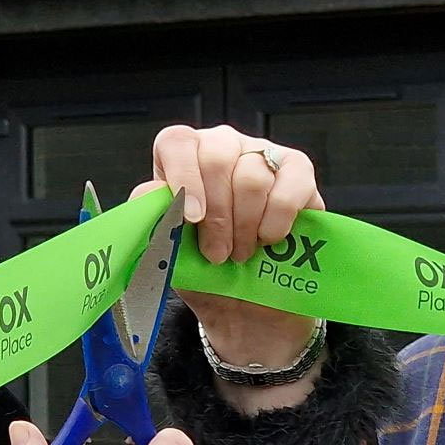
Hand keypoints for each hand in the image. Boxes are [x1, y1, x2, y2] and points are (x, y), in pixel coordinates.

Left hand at [133, 125, 322, 370]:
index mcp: (183, 159)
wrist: (247, 302)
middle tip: (217, 255)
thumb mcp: (173, 253)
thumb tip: (147, 200)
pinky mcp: (297, 171)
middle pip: (215, 157)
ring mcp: (261, 153)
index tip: (191, 219)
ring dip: (245, 225)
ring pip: (252, 176)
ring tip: (242, 255)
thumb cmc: (205, 269)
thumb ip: (155, 224)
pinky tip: (269, 240)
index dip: (183, 177)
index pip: (177, 143)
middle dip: (217, 215)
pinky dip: (276, 220)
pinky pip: (288, 187)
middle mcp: (221, 146)